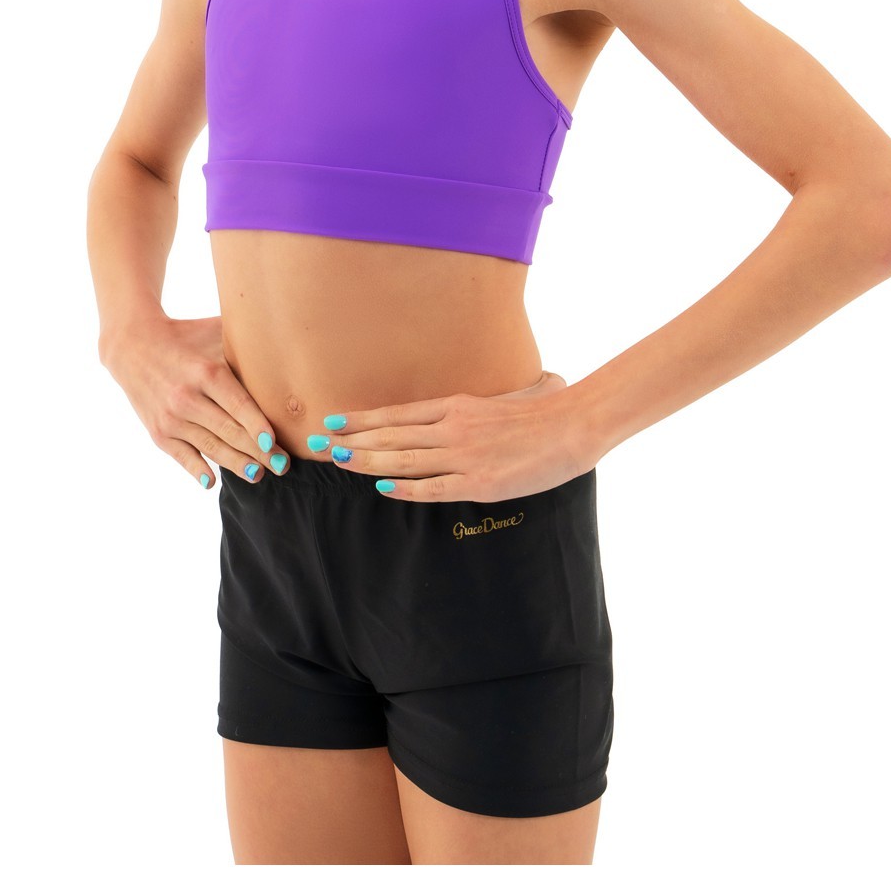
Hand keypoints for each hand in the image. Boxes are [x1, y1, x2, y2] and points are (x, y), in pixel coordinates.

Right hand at [101, 314, 292, 489]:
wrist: (133, 345)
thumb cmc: (186, 336)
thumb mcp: (214, 332)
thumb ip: (246, 341)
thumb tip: (286, 343)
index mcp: (206, 372)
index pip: (237, 404)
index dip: (257, 425)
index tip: (275, 441)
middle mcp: (187, 397)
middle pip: (229, 431)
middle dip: (259, 451)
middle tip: (283, 464)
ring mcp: (171, 418)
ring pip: (210, 447)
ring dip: (236, 464)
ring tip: (259, 475)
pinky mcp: (158, 432)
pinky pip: (182, 456)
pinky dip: (197, 469)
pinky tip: (212, 481)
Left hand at [308, 369, 596, 502]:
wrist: (571, 425)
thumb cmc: (540, 412)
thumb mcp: (498, 400)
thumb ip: (471, 409)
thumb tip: (447, 414)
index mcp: (457, 406)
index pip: (398, 414)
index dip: (363, 419)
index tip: (333, 420)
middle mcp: (453, 427)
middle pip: (392, 435)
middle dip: (352, 441)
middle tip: (319, 443)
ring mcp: (464, 455)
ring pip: (404, 460)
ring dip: (368, 462)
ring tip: (339, 462)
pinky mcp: (478, 482)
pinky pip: (434, 487)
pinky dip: (406, 488)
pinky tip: (383, 489)